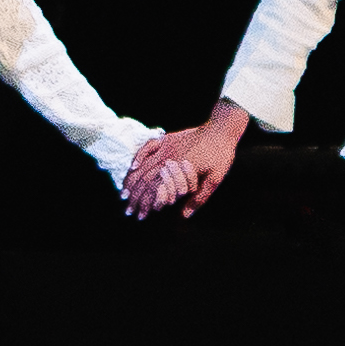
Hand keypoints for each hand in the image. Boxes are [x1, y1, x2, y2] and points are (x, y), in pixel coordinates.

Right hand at [125, 104, 246, 220]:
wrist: (221, 129)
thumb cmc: (220, 155)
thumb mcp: (214, 180)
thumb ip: (199, 199)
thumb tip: (185, 215)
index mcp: (178, 171)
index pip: (156, 190)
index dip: (147, 204)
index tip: (141, 215)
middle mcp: (168, 159)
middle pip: (146, 180)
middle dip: (135, 197)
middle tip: (129, 210)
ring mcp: (166, 148)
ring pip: (143, 166)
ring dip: (132, 181)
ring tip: (124, 194)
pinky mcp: (167, 139)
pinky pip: (148, 147)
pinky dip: (138, 157)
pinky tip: (132, 167)